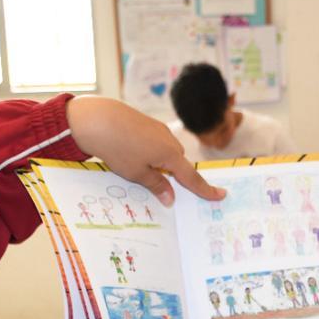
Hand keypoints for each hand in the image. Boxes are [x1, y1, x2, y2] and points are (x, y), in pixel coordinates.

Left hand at [66, 95, 225, 206]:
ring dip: (159, 163)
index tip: (221, 195)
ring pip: (166, 152)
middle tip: (157, 186)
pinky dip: (150, 151)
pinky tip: (130, 151)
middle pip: (179, 164)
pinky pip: (156, 142)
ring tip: (134, 166)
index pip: (192, 178)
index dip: (206, 189)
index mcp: (171, 156)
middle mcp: (170, 141)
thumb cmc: (118, 148)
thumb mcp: (136, 174)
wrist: (97, 119)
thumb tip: (171, 199)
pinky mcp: (148, 123)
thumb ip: (157, 186)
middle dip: (172, 175)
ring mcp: (159, 129)